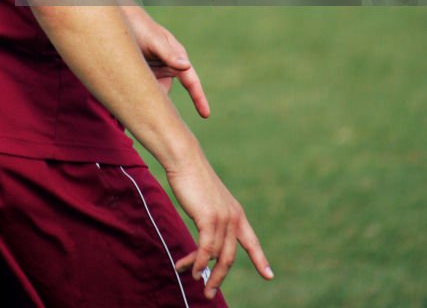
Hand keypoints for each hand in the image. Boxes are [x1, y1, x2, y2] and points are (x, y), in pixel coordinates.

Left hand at [120, 5, 209, 118]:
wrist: (120, 19)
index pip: (191, 81)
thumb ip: (169, 54)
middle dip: (164, 104)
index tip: (206, 115)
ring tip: (132, 91)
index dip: (199, 98)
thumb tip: (187, 65)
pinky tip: (127, 90)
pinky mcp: (142, 72)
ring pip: (155, 92)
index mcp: (177, 57)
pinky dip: (138, 92)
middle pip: (169, 91)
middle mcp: (168, 65)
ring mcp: (155, 70)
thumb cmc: (141, 27)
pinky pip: (144, 88)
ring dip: (146, 96)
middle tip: (157, 118)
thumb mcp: (155, 41)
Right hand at [169, 153, 273, 299]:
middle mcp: (233, 217)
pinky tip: (189, 269)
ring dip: (202, 271)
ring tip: (191, 279)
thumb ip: (212, 220)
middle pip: (230, 257)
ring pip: (217, 255)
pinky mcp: (209, 218)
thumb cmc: (192, 178)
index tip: (269, 276)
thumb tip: (208, 239)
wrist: (185, 159)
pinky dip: (197, 262)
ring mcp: (223, 218)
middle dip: (219, 278)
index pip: (251, 241)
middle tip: (209, 294)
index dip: (260, 259)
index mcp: (236, 213)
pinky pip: (206, 249)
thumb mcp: (207, 203)